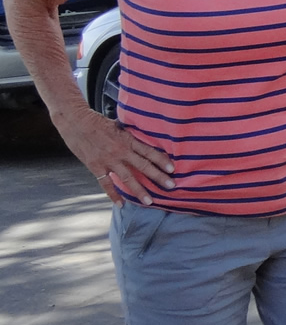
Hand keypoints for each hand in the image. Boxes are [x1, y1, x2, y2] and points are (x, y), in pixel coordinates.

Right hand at [56, 105, 173, 207]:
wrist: (74, 120)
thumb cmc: (96, 121)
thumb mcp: (117, 125)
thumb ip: (129, 135)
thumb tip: (143, 138)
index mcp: (127, 139)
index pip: (149, 151)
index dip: (162, 160)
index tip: (173, 169)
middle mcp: (120, 151)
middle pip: (143, 166)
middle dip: (158, 177)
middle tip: (171, 186)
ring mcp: (108, 160)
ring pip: (127, 178)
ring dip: (139, 191)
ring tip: (149, 201)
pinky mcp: (95, 166)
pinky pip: (106, 184)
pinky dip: (113, 195)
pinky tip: (120, 204)